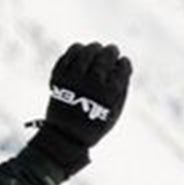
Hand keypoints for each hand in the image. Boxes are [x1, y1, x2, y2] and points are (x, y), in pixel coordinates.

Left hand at [28, 41, 131, 172]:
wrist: (65, 136)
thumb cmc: (95, 123)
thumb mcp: (115, 110)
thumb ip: (122, 87)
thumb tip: (124, 64)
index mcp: (110, 93)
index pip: (122, 67)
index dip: (124, 63)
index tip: (123, 63)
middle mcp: (92, 83)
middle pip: (105, 56)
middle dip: (111, 51)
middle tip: (112, 50)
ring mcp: (74, 78)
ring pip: (87, 51)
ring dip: (94, 48)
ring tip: (97, 48)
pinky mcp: (59, 77)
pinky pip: (69, 55)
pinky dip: (76, 50)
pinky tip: (81, 51)